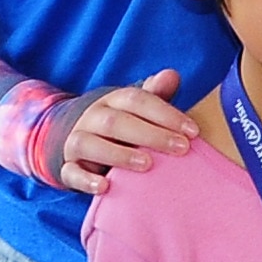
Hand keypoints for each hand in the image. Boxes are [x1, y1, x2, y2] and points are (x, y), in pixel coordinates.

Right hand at [54, 70, 199, 189]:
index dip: (165, 113)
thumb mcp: (140, 110)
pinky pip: (71, 172)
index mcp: (112, 101)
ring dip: (118, 154)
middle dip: (150, 134)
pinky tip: (105, 187)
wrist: (83, 142)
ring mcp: (76, 142)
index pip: (137, 100)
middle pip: (116, 122)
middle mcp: (92, 118)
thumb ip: (157, 95)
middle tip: (181, 148)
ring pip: (89, 144)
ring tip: (147, 164)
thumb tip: (172, 74)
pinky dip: (86, 180)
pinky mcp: (68, 167)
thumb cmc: (125, 126)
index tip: (193, 131)